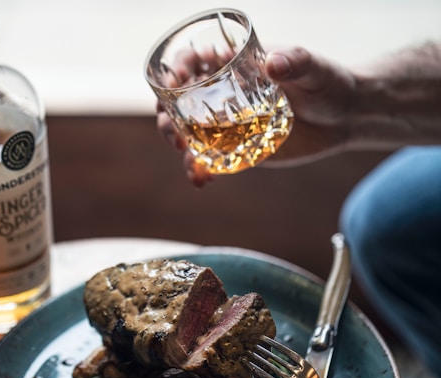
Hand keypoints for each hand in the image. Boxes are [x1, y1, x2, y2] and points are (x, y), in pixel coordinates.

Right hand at [156, 46, 356, 186]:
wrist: (344, 118)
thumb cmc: (329, 82)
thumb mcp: (314, 68)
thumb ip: (296, 62)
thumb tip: (274, 64)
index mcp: (233, 65)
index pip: (192, 62)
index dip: (175, 71)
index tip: (174, 84)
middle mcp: (223, 94)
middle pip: (178, 102)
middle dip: (167, 118)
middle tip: (175, 136)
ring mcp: (227, 124)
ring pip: (187, 133)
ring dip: (179, 147)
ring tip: (189, 162)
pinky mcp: (236, 149)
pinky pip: (209, 159)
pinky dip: (200, 170)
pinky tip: (201, 181)